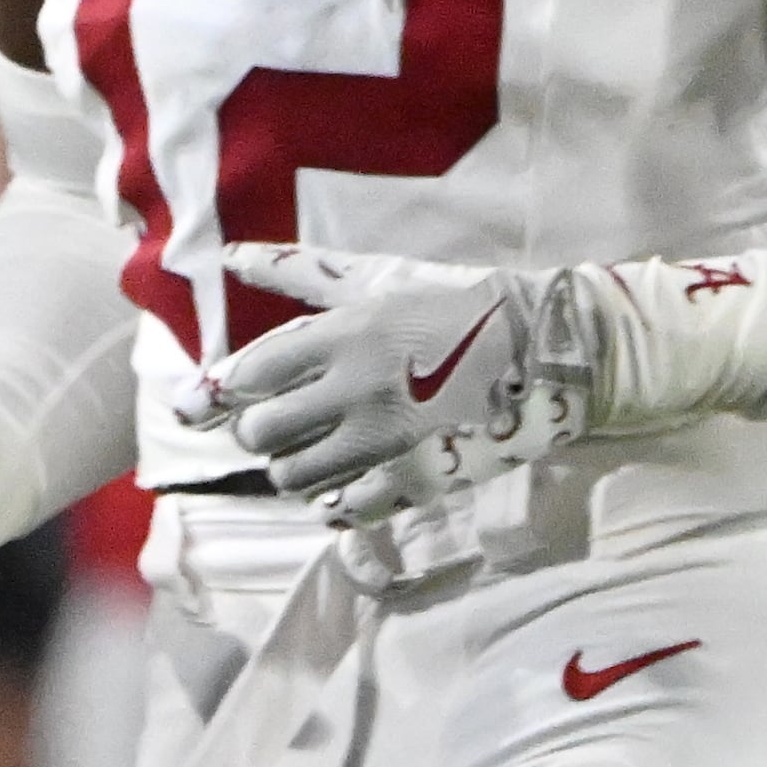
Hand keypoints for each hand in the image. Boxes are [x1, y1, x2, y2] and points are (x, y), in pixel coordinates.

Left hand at [185, 246, 586, 522]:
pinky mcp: (418, 480)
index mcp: (345, 334)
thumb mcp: (376, 279)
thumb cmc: (452, 305)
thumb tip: (232, 257)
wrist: (544, 349)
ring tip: (313, 447)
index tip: (223, 395)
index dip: (226, 389)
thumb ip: (299, 272)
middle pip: (262, 432)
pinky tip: (343, 481)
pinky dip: (332, 500)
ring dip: (291, 465)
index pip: (251, 373)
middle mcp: (359, 390)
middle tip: (276, 421)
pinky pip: (345, 509)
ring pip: (295, 477)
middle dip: (258, 429)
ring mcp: (389, 442)